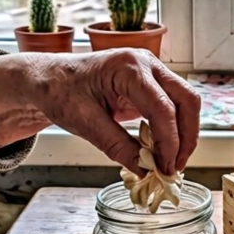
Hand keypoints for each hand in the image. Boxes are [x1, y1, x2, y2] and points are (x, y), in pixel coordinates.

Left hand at [0, 49, 200, 175]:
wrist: (47, 78)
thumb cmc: (59, 91)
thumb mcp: (84, 122)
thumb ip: (117, 146)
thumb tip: (144, 170)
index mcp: (129, 67)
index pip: (162, 107)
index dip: (169, 142)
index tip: (164, 168)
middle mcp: (146, 63)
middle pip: (186, 99)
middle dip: (186, 137)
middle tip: (175, 167)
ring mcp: (150, 71)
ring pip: (184, 102)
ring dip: (183, 134)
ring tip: (170, 163)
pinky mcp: (149, 83)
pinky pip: (172, 105)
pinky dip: (172, 129)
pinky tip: (162, 150)